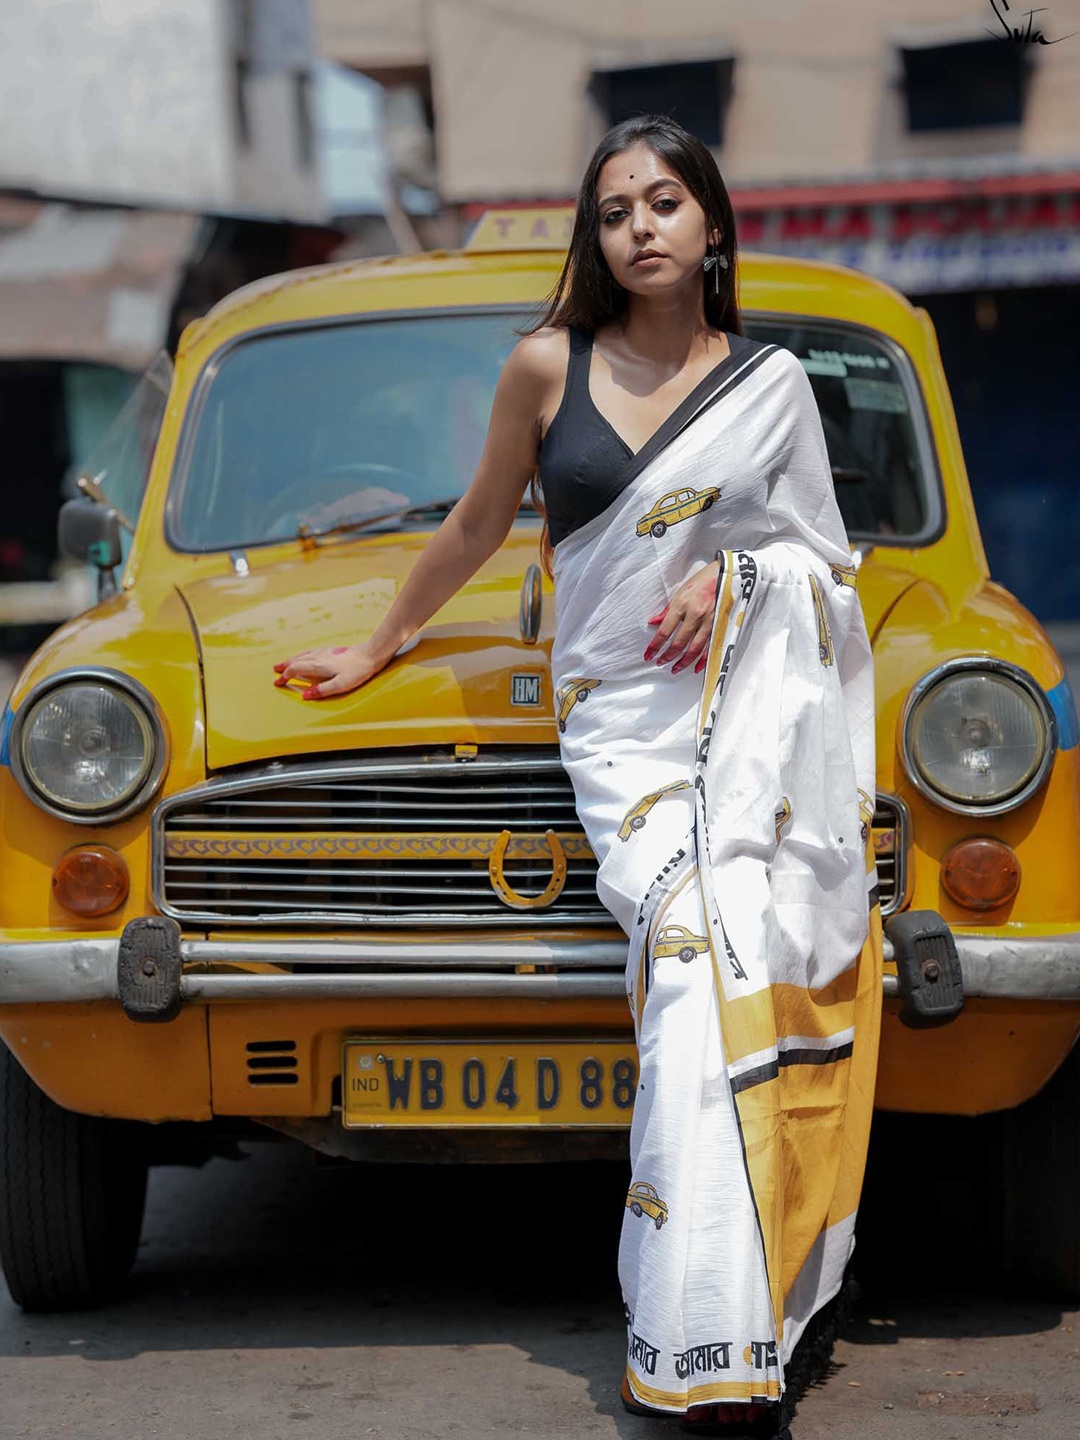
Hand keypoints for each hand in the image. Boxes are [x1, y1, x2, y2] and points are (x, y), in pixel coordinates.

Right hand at [272, 641, 391, 699]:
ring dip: (292, 659)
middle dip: (284, 666)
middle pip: (296, 660)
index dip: (285, 676)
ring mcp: (325, 652)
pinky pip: (310, 652)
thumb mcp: (340, 685)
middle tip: (275, 670)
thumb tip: (304, 696)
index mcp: (318, 666)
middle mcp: (319, 657)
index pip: (296, 670)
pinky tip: (305, 656)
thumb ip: (321, 690)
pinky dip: (302, 655)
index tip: (278, 683)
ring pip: (303, 655)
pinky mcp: (331, 650)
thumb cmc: (357, 671)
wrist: (370, 655)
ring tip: (285, 663)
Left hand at [643, 561, 721, 674]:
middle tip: (660, 662)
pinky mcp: (720, 625)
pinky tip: (696, 667)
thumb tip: (654, 622)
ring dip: (683, 661)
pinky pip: (710, 647)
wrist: (728, 574)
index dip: (655, 645)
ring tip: (675, 669)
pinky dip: (703, 659)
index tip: (648, 654)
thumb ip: (668, 609)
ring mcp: (709, 621)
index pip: (665, 631)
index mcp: (682, 604)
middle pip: (679, 643)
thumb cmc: (704, 580)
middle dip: (667, 656)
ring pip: (694, 648)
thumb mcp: (682, 591)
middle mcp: (695, 614)